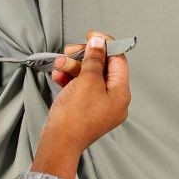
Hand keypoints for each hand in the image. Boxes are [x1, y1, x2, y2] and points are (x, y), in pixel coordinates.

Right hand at [44, 29, 130, 152]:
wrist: (58, 142)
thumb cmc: (75, 116)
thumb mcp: (87, 81)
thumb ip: (94, 59)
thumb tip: (99, 42)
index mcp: (121, 93)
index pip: (119, 60)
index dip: (105, 45)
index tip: (91, 36)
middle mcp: (114, 100)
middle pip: (102, 67)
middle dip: (84, 57)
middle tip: (70, 51)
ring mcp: (99, 105)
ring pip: (88, 76)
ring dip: (73, 67)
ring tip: (59, 65)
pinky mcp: (85, 109)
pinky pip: (80, 88)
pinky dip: (69, 79)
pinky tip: (58, 76)